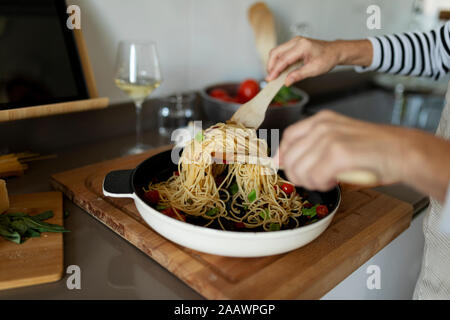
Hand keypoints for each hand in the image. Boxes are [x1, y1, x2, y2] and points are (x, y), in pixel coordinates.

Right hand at [266, 37, 372, 85]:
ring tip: (274, 75)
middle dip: (271, 66)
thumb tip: (286, 81)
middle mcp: (296, 41)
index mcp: (302, 46)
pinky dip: (278, 61)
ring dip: (273, 63)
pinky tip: (279, 70)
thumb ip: (299, 75)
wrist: (334, 51)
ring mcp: (294, 41)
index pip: (283, 59)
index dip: (275, 70)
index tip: (270, 79)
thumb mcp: (314, 70)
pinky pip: (281, 52)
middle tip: (270, 78)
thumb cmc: (327, 58)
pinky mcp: (293, 44)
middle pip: (276, 52)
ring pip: (276, 51)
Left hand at [276, 110, 449, 201]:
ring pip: (299, 170)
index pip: (288, 137)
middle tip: (314, 180)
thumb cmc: (374, 149)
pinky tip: (334, 180)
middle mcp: (322, 126)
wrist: (402, 152)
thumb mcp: (339, 139)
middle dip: (297, 175)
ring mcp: (329, 138)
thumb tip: (288, 162)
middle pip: (289, 156)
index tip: (284, 167)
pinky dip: (322, 184)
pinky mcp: (338, 153)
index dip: (282, 155)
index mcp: (321, 120)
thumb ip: (314, 147)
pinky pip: (315, 177)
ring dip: (311, 182)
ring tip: (327, 180)